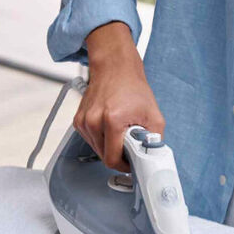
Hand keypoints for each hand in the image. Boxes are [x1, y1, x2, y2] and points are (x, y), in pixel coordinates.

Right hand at [75, 22, 164, 171]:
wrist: (114, 68)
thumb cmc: (131, 87)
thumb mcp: (153, 114)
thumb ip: (155, 140)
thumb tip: (152, 158)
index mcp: (112, 120)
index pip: (112, 159)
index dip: (124, 165)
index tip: (131, 163)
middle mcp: (93, 121)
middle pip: (104, 156)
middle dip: (118, 154)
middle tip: (129, 142)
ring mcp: (84, 121)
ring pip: (97, 150)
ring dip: (109, 146)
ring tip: (119, 131)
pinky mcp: (78, 121)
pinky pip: (91, 141)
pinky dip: (101, 138)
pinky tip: (109, 126)